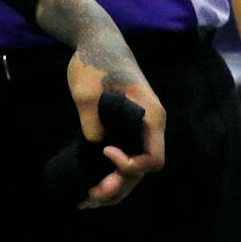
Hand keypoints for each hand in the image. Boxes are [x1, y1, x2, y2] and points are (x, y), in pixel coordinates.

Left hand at [39, 0, 166, 206]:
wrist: (95, 41)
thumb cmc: (95, 61)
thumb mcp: (87, 92)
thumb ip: (92, 123)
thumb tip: (94, 150)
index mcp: (151, 117)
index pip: (153, 159)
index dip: (130, 166)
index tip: (105, 152)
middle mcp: (150, 127)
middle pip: (142, 169)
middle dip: (118, 187)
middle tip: (89, 198)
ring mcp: (138, 129)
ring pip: (133, 167)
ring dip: (114, 186)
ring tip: (87, 200)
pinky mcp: (125, 128)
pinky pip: (124, 156)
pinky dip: (110, 173)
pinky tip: (90, 184)